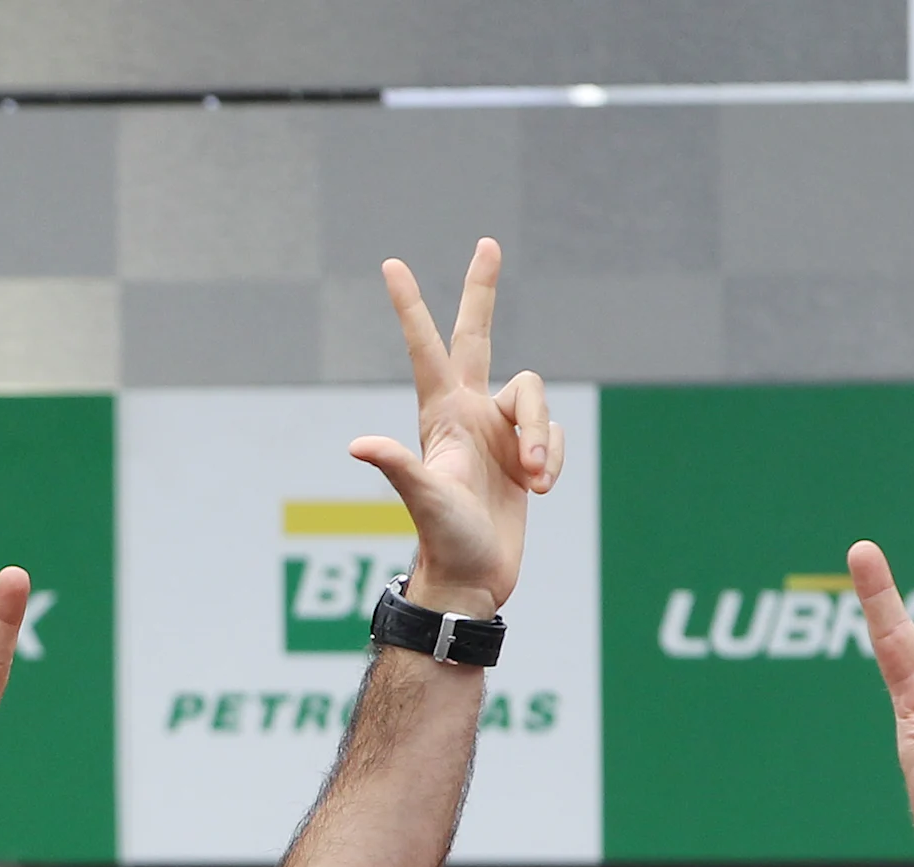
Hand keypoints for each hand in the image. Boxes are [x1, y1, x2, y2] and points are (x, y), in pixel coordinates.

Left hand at [347, 240, 559, 617]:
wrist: (473, 578)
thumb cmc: (445, 541)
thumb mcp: (424, 501)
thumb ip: (398, 468)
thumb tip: (359, 445)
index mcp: (441, 414)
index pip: (426, 347)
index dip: (410, 306)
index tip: (390, 264)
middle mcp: (468, 413)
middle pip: (478, 336)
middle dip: (482, 292)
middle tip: (486, 242)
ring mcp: (498, 432)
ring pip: (538, 400)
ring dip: (541, 440)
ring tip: (531, 482)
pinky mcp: (524, 454)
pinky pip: (554, 436)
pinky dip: (553, 459)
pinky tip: (538, 489)